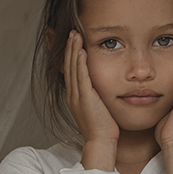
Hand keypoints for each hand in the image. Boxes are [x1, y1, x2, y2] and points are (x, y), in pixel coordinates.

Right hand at [63, 31, 118, 150]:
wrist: (101, 142)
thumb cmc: (104, 128)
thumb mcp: (98, 108)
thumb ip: (97, 96)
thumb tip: (101, 88)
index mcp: (74, 96)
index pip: (70, 70)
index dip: (70, 54)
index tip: (72, 40)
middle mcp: (72, 94)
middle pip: (68, 65)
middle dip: (69, 47)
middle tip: (71, 31)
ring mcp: (77, 96)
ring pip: (73, 68)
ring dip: (73, 50)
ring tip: (74, 34)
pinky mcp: (84, 98)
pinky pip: (81, 77)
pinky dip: (80, 62)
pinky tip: (81, 50)